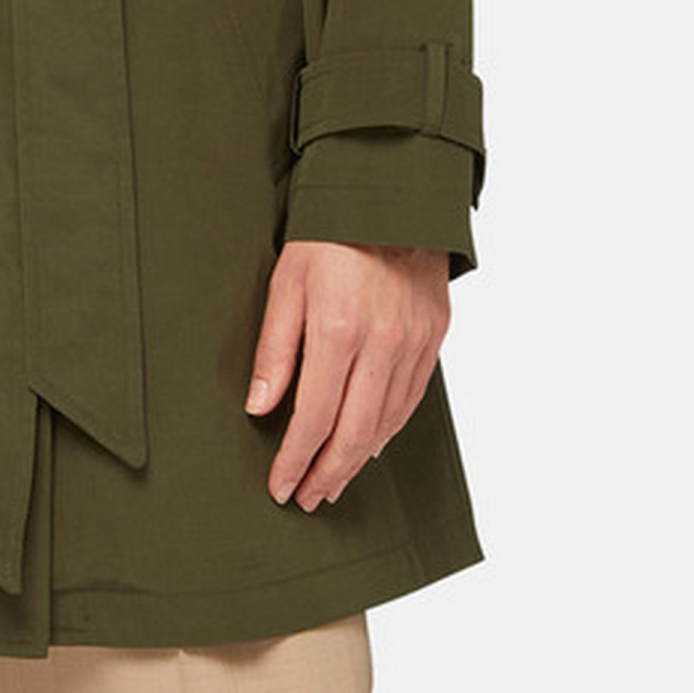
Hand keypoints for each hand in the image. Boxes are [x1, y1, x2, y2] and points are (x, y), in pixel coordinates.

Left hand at [245, 241, 450, 511]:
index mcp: (339, 329)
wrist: (391, 192)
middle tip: (307, 499)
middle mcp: (383, 343)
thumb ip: (275, 349)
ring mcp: (414, 342)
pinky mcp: (434, 335)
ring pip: (387, 423)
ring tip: (333, 481)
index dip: (296, 460)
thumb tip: (259, 407)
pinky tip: (371, 443)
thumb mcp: (286, 280)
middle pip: (355, 433)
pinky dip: (389, 429)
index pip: (315, 418)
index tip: (281, 486)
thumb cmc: (328, 232)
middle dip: (328, 474)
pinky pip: (411, 399)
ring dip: (358, 460)